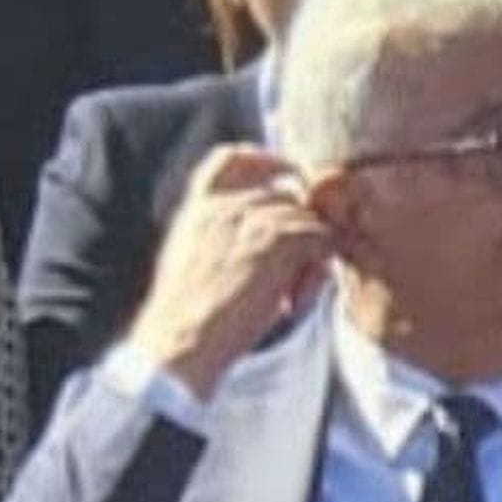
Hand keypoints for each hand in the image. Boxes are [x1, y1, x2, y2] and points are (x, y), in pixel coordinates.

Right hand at [126, 143, 334, 399]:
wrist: (180, 341)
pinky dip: (314, 274)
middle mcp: (227, 204)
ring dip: (306, 260)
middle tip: (286, 283)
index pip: (232, 159)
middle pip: (285, 198)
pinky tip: (290, 303)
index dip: (265, 161)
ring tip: (284, 299)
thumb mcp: (185, 265)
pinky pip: (321, 240)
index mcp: (198, 208)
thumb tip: (255, 250)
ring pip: (307, 221)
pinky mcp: (280, 239)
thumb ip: (217, 240)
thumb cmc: (181, 320)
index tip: (284, 177)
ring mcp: (255, 217)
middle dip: (295, 234)